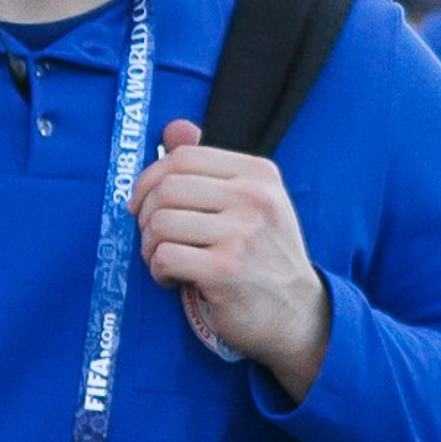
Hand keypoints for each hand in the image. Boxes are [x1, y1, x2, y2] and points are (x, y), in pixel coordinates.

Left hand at [128, 119, 330, 399]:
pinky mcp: (225, 269)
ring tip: (166, 260)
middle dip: (146, 216)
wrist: (298, 314)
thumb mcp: (252, 204)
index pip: (184, 157)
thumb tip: (173, 127)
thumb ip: (211, 168)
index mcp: (259, 174)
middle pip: (166, 189)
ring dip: (150, 247)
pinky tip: (174, 279)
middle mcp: (253, 198)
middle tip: (154, 238)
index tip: (142, 202)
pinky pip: (164, 256)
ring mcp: (241, 233)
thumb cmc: (266, 257)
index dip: (150, 178)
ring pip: (160, 223)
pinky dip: (159, 271)